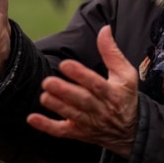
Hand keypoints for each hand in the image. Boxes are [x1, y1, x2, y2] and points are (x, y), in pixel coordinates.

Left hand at [27, 25, 138, 157]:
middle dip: (64, 92)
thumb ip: (112, 52)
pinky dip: (47, 127)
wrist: (131, 131)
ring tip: (44, 96)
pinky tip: (32, 118)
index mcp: (113, 93)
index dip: (80, 75)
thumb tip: (105, 29)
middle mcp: (101, 109)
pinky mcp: (79, 132)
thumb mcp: (126, 73)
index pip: (96, 83)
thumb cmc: (126, 97)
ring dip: (56, 106)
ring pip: (72, 115)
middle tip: (48, 82)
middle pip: (82, 101)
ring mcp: (90, 123)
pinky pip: (62, 131)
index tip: (65, 65)